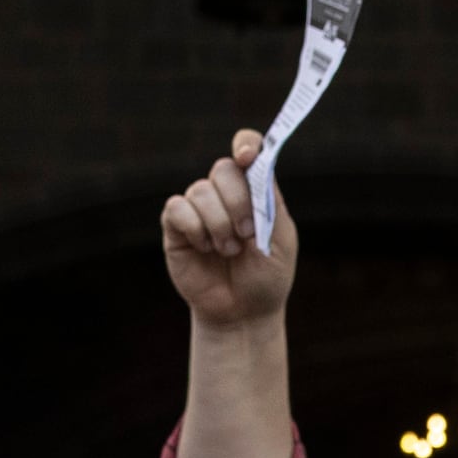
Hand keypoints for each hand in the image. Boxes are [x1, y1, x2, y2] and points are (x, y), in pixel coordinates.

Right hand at [159, 133, 300, 328]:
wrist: (243, 313)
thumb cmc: (267, 276)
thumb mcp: (281, 239)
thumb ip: (270, 200)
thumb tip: (256, 161)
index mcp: (254, 191)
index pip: (247, 149)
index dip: (246, 144)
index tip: (248, 156)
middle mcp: (224, 194)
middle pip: (223, 169)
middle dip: (237, 202)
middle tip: (247, 235)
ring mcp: (199, 208)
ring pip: (200, 191)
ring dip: (219, 225)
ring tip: (228, 251)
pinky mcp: (176, 226)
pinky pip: (177, 208)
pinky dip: (194, 228)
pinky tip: (204, 248)